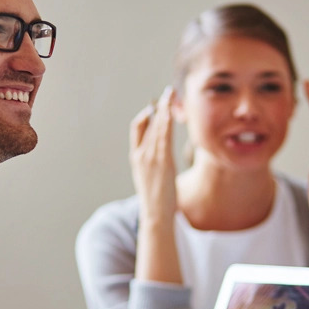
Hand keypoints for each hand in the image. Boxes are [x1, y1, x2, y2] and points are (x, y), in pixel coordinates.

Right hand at [130, 86, 177, 223]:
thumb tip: (161, 157)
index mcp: (136, 158)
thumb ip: (154, 165)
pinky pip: (165, 136)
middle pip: (148, 123)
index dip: (145, 116)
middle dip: (159, 107)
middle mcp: (141, 154)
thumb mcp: (151, 179)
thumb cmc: (156, 200)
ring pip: (157, 127)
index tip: (155, 108)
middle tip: (168, 93)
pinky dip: (167, 122)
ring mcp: (151, 157)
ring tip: (171, 95)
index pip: (137, 129)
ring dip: (164, 109)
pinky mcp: (163, 161)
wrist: (155, 215)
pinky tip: (172, 112)